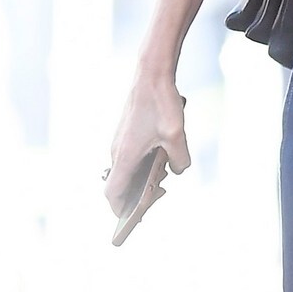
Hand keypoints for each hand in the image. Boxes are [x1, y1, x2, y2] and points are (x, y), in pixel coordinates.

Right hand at [105, 66, 190, 221]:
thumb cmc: (162, 104)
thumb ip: (179, 161)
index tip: (130, 218)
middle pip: (119, 184)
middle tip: (157, 197)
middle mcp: (117, 150)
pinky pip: (131, 156)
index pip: (113, 193)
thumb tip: (177, 170)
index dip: (119, 210)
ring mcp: (120, 140)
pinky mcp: (127, 132)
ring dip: (141, 179)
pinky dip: (142, 164)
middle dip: (136, 196)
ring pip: (126, 169)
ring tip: (163, 179)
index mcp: (125, 156)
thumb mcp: (177, 136)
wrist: (151, 74)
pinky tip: (161, 160)